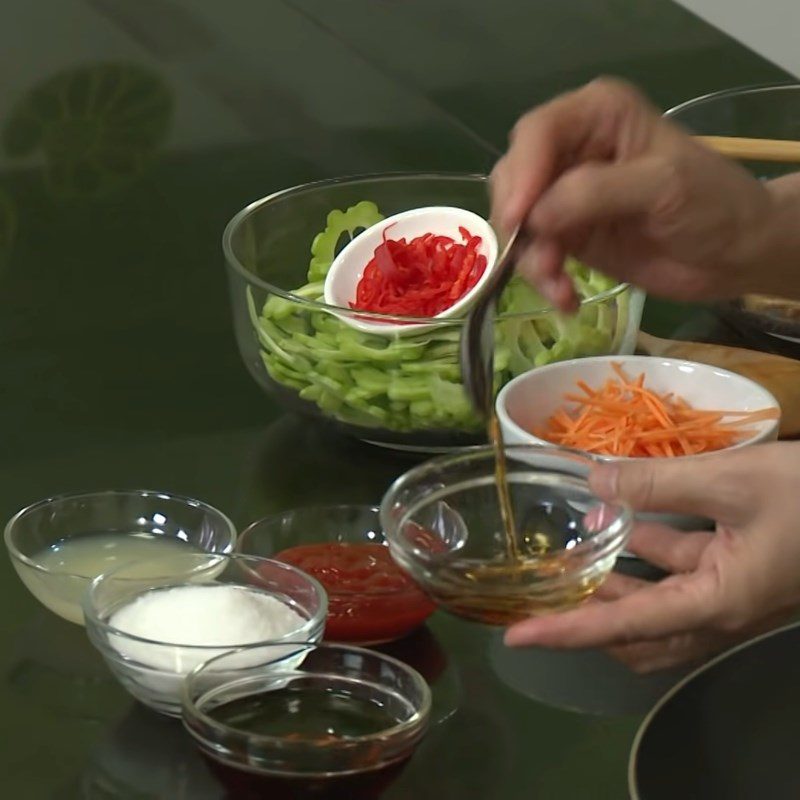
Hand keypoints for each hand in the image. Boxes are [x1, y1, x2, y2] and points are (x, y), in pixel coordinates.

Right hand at [490, 78, 799, 310]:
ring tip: (562, 289)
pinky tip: (567, 298)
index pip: (537, 133)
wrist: (733, 254)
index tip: (519, 219)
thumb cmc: (712, 204)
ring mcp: (564, 196)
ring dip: (532, 260)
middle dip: (520, 223)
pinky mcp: (566, 236)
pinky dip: (544, 280)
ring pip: (517, 223)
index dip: (522, 174)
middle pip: (514, 178)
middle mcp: (571, 149)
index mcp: (596, 115)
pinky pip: (533, 255)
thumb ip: (597, 192)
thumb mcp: (663, 185)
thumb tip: (534, 217)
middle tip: (542, 261)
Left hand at [504, 442, 799, 672]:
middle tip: (538, 593)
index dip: (568, 633)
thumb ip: (658, 483)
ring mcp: (729, 594)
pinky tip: (624, 520)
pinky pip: (679, 574)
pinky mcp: (737, 571)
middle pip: (636, 632)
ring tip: (570, 554)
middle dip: (586, 614)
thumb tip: (592, 479)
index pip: (625, 626)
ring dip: (613, 583)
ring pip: (655, 605)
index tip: (518, 639)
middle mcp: (718, 611)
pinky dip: (646, 555)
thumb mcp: (734, 481)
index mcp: (717, 603)